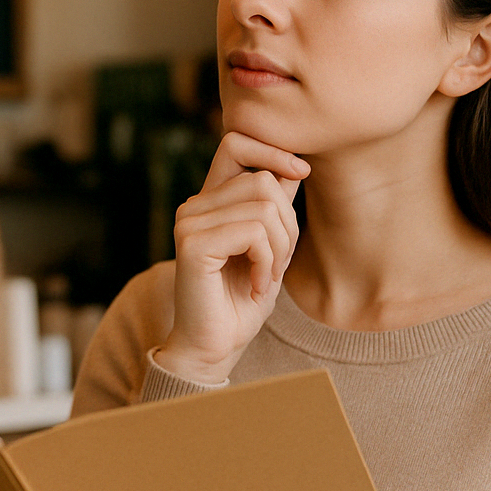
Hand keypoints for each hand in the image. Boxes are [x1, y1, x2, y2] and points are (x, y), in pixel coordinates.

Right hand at [158, 132, 307, 383]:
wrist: (214, 347)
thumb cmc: (241, 302)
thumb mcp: (270, 249)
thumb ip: (274, 208)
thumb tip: (294, 168)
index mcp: (210, 202)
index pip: (236, 143)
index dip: (272, 150)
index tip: (301, 174)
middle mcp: (194, 206)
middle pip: (263, 179)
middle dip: (288, 224)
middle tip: (280, 263)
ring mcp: (190, 222)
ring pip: (264, 207)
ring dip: (281, 248)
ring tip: (268, 277)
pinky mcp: (193, 243)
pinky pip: (254, 232)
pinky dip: (269, 262)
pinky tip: (259, 286)